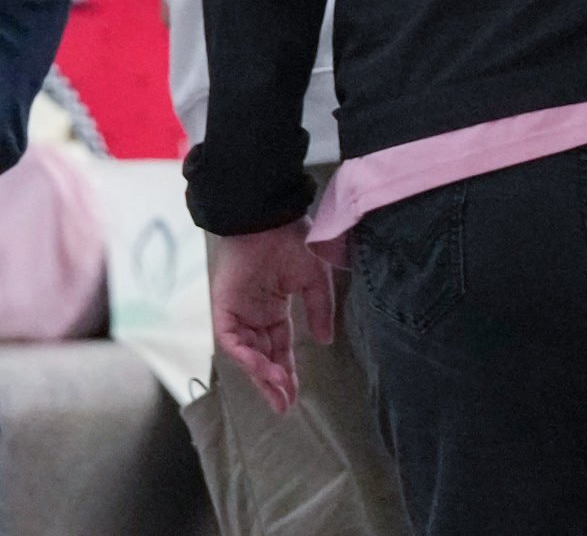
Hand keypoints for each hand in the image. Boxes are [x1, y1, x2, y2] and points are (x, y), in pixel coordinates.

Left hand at [209, 223, 334, 413]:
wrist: (269, 219)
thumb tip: (324, 341)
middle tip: (285, 405)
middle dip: (273, 383)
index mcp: (274, 311)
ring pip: (247, 355)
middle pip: (263, 359)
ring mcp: (238, 315)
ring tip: (279, 391)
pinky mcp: (224, 310)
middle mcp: (254, 318)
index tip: (296, 395)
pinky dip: (246, 356)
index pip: (280, 350)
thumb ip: (319, 311)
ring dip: (262, 374)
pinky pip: (232, 341)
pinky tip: (262, 368)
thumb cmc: (293, 242)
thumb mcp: (314, 280)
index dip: (288, 372)